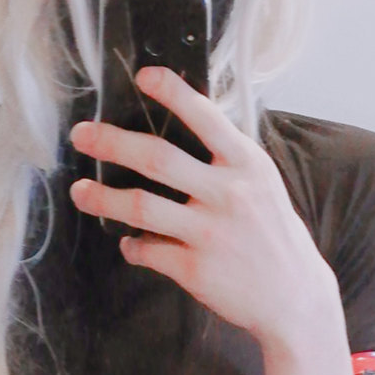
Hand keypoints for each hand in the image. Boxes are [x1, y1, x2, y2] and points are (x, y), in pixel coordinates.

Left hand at [67, 69, 338, 356]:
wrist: (294, 297)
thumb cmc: (273, 235)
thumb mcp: (262, 184)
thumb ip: (227, 159)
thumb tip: (183, 126)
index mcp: (247, 165)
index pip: (207, 118)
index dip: (173, 94)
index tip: (144, 77)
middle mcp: (228, 195)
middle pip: (157, 158)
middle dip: (111, 142)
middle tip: (82, 135)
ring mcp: (210, 234)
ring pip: (141, 206)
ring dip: (103, 197)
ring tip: (80, 191)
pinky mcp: (196, 270)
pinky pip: (147, 250)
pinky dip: (131, 246)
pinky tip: (128, 242)